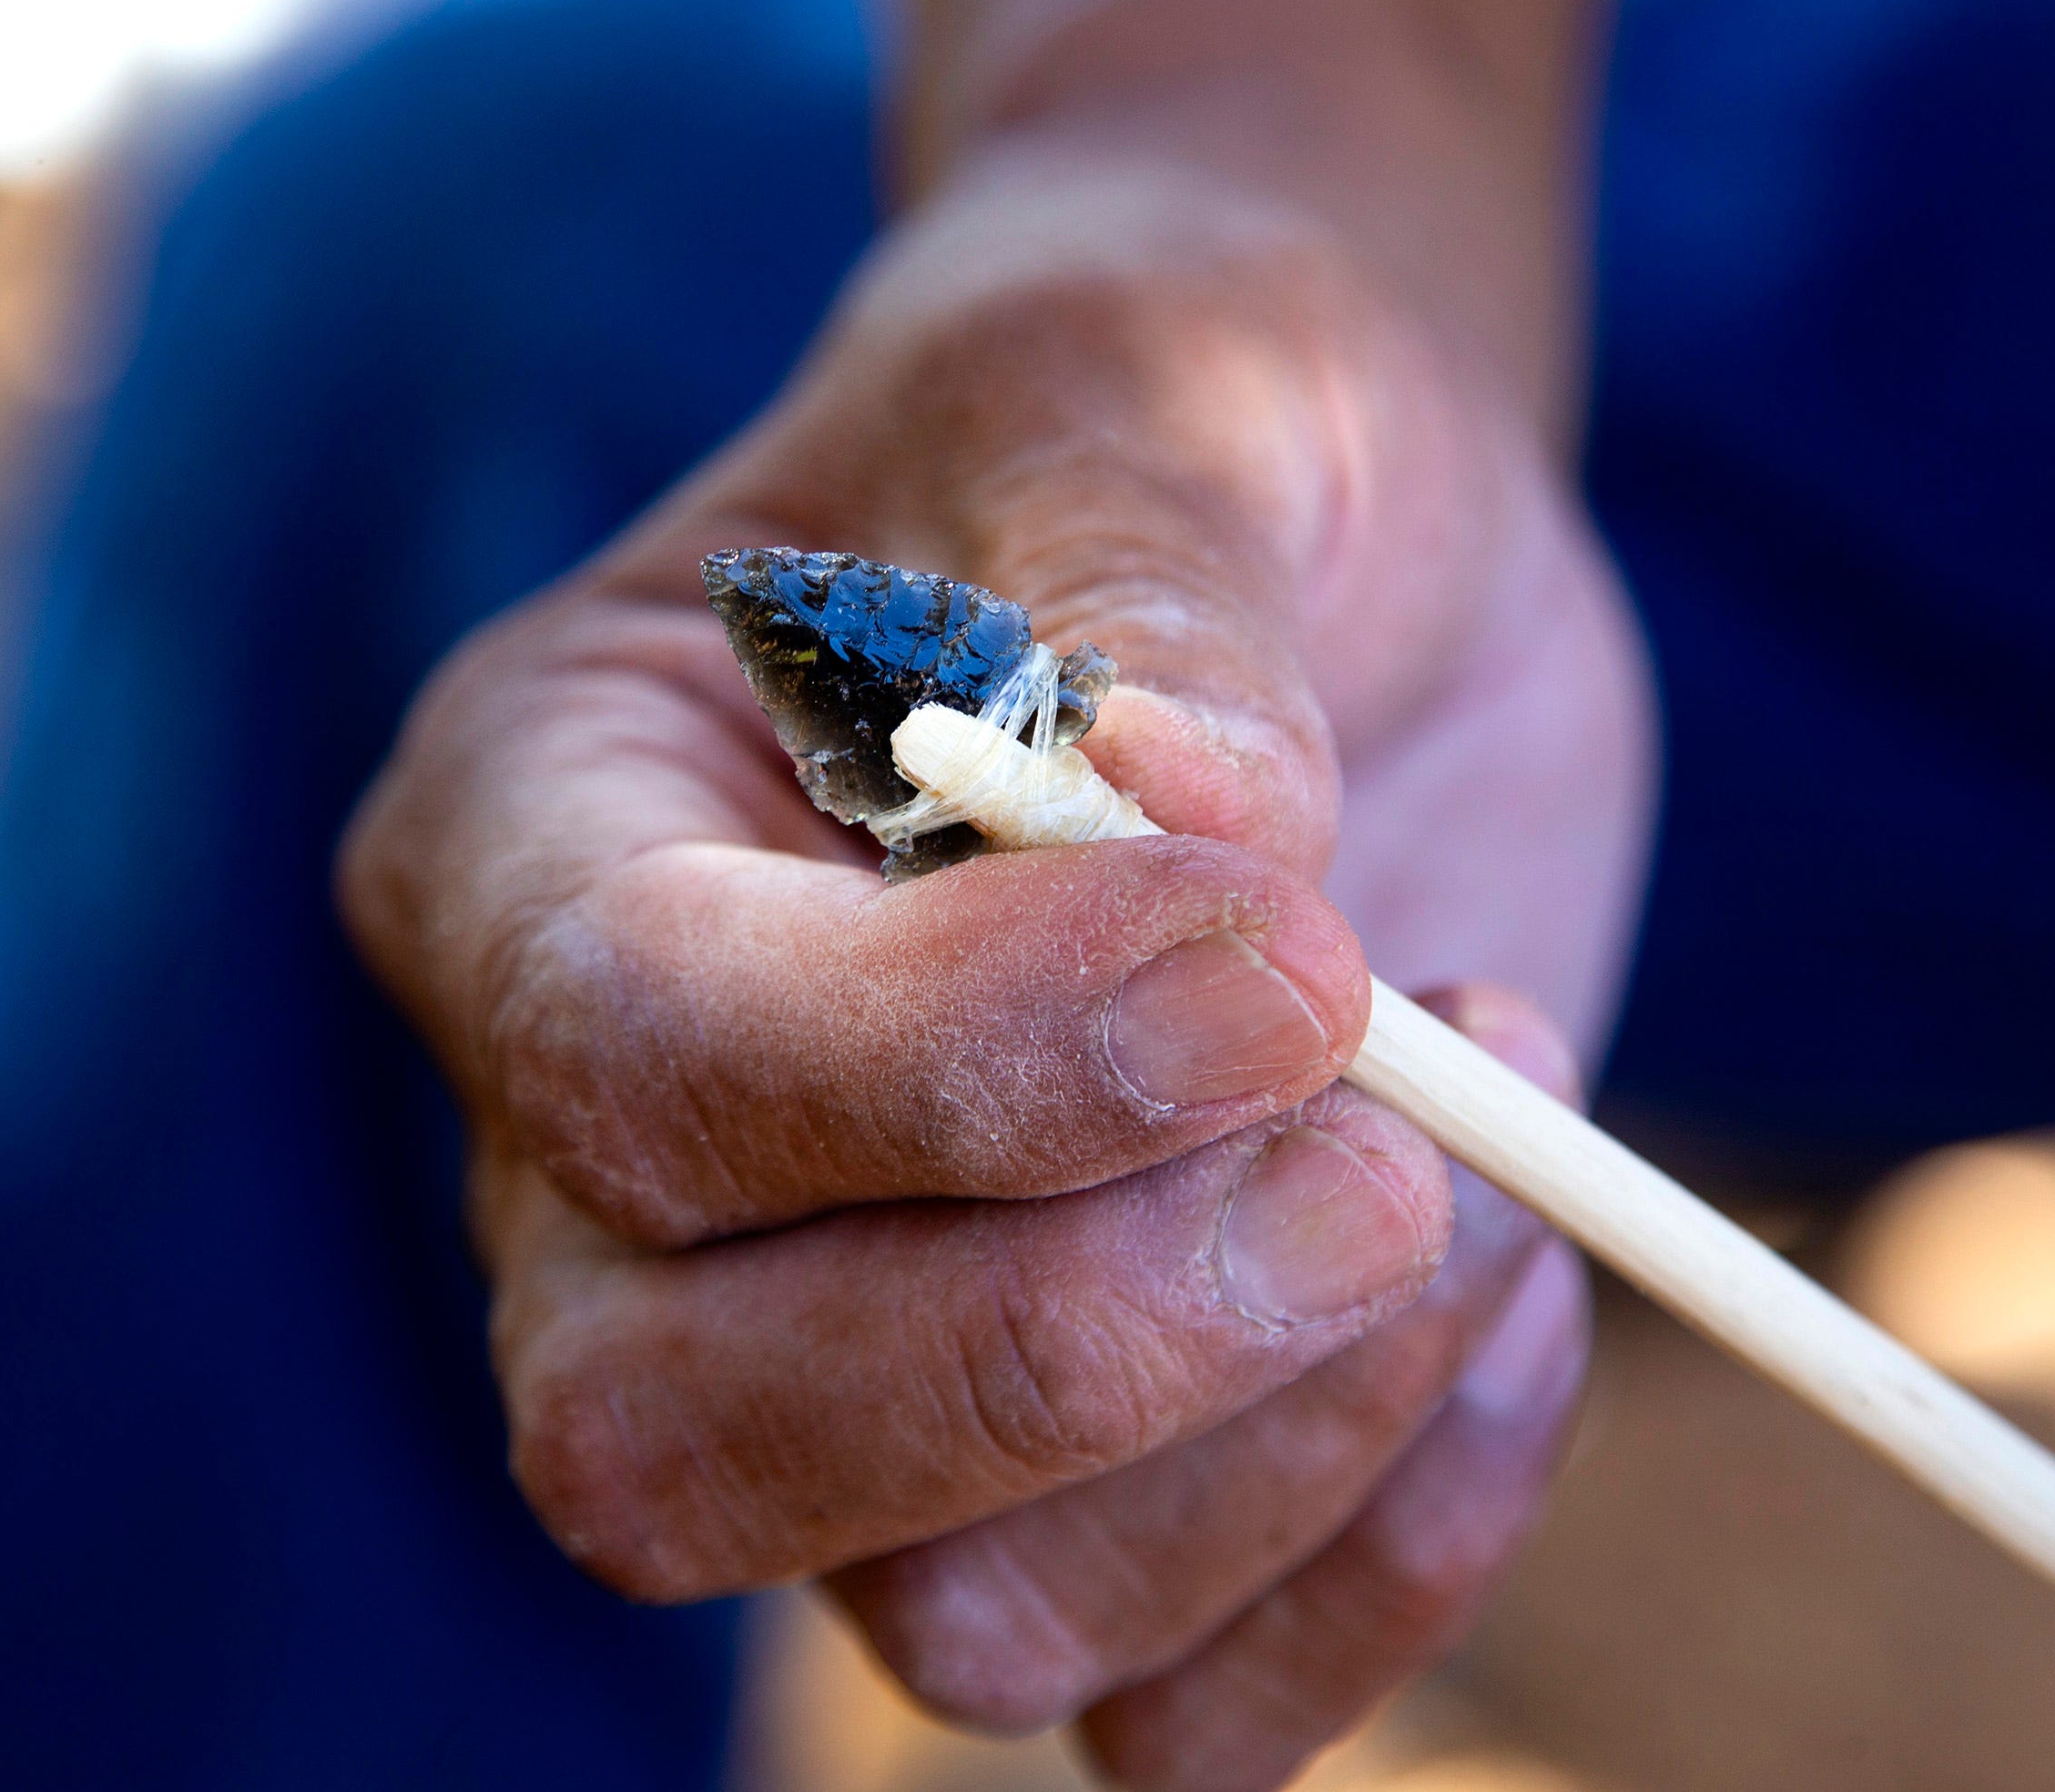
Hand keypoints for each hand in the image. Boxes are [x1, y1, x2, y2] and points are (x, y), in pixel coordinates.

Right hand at [339, 183, 1651, 1789]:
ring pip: (949, 1623)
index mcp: (537, 850)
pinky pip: (1170, 1709)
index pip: (634, 1066)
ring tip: (1494, 1118)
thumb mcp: (1149, 394)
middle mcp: (623, 1157)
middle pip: (679, 1446)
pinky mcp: (1074, 1473)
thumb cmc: (1168, 413)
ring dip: (1297, 1424)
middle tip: (1400, 1146)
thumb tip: (1216, 851)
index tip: (1303, 954)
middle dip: (1085, 1347)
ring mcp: (835, 1347)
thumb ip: (1150, 603)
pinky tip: (1516, 1306)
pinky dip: (1389, 1562)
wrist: (1311, 533)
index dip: (961, 1068)